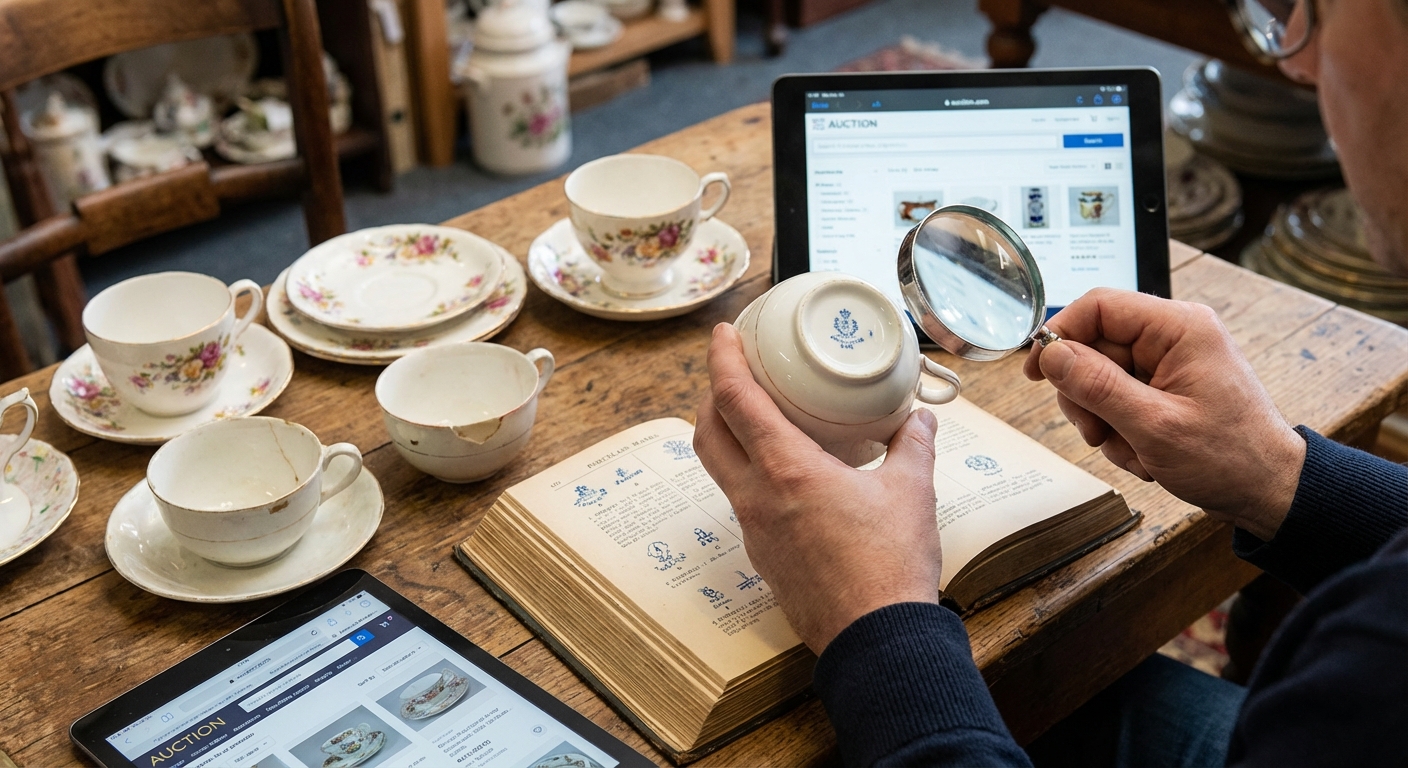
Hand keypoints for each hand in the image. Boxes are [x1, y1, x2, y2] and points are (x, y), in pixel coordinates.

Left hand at [694, 324, 942, 653]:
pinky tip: (787, 476)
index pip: (735, 400)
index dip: (722, 361)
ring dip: (728, 438)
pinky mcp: (764, 558)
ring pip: (722, 471)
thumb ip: (912, 446)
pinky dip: (752, 476)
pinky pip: (744, 504)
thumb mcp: (910, 492)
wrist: (876, 638)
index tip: (721, 335)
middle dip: (712, 397)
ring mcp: (755, 531)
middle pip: (708, 434)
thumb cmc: (890, 566)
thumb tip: (920, 419)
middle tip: (733, 374)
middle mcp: (757, 498)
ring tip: (759, 419)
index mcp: (786, 470)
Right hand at [1022, 288, 1304, 539]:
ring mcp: (1169, 362)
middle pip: (1094, 345)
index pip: (1098, 306)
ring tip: (1128, 448)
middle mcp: (1174, 336)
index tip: (1036, 371)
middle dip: (1085, 394)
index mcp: (1179, 328)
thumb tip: (1051, 354)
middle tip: (1096, 432)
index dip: (1060, 334)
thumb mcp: (1154, 426)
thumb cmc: (1230, 458)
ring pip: (1100, 376)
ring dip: (1102, 418)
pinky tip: (1143, 452)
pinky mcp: (1165, 386)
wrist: (1269, 491)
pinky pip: (1118, 397)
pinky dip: (1119, 429)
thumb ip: (1098, 386)